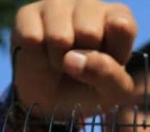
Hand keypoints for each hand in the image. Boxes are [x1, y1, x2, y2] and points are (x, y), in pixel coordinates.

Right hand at [11, 0, 136, 119]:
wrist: (51, 103)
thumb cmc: (89, 90)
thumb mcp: (112, 93)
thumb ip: (108, 76)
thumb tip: (74, 58)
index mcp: (117, 17)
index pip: (122, 26)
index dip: (112, 56)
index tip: (105, 66)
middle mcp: (89, 4)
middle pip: (89, 32)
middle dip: (82, 61)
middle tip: (78, 66)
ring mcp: (56, 5)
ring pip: (59, 36)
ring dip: (57, 62)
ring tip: (60, 62)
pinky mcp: (27, 14)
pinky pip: (32, 39)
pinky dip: (36, 60)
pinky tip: (41, 56)